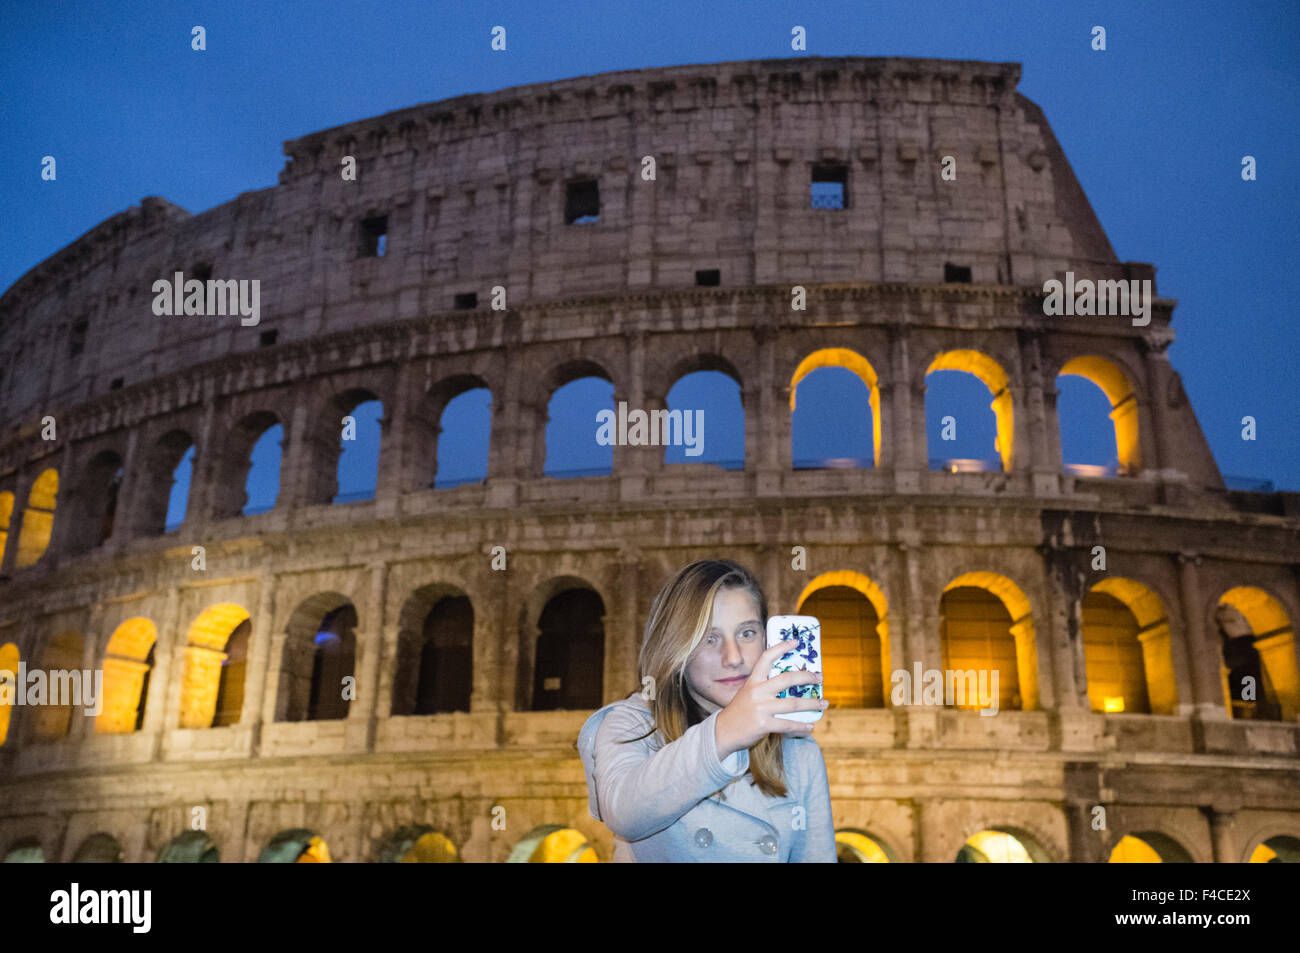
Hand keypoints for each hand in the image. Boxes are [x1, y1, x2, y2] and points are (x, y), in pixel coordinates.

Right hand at [714, 640, 826, 758]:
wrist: (722, 732)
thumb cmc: (739, 712)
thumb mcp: (747, 693)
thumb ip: (764, 687)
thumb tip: (791, 685)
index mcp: (753, 681)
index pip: (767, 658)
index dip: (782, 647)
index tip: (796, 642)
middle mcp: (757, 692)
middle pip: (787, 679)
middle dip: (807, 677)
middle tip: (820, 678)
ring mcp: (760, 708)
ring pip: (793, 703)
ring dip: (812, 704)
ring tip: (824, 703)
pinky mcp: (763, 724)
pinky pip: (788, 724)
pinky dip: (801, 726)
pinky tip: (810, 727)